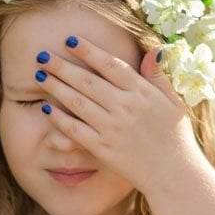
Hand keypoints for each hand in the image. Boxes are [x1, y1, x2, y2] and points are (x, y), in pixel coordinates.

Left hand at [35, 35, 204, 194]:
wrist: (174, 174)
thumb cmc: (175, 136)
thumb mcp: (173, 102)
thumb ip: (158, 76)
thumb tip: (155, 50)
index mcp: (142, 92)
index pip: (110, 65)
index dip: (88, 51)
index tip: (70, 40)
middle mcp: (125, 107)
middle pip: (87, 81)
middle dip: (62, 66)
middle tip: (42, 55)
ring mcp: (112, 128)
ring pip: (78, 102)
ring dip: (56, 87)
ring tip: (40, 76)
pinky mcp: (103, 148)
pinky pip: (76, 130)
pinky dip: (60, 119)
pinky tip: (46, 109)